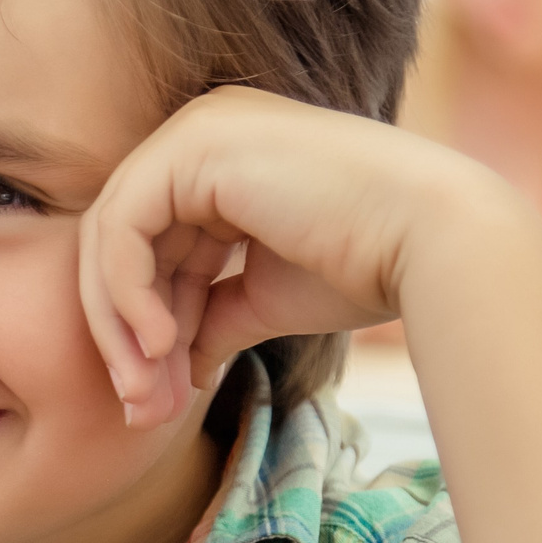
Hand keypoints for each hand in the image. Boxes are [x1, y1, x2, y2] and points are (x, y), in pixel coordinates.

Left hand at [78, 86, 486, 427]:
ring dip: (121, 328)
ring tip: (148, 396)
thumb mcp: (267, 297)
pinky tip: (160, 346)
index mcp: (221, 161)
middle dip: (124, 336)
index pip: (150, 249)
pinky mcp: (193, 145)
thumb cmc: (367, 266)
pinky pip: (123, 227)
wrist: (430, 242)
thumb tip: (174, 365)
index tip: (156, 402)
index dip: (144, 329)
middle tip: (139, 411)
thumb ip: (212, 317)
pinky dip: (127, 294)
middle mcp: (201, 134)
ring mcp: (196, 131)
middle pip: (121, 245)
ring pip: (111, 239)